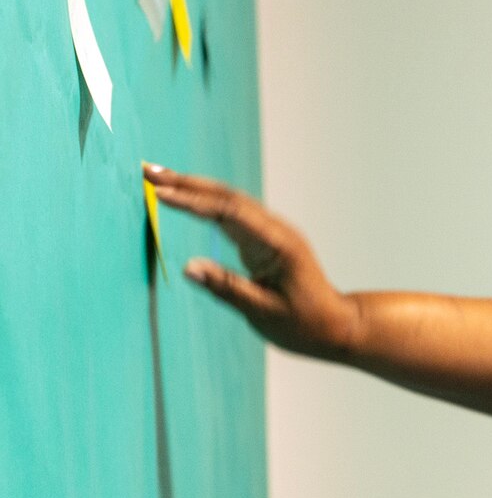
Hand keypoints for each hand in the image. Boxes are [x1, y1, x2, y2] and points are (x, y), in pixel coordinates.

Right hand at [144, 165, 362, 359]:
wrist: (337, 326)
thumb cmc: (305, 324)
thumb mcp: (264, 313)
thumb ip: (227, 288)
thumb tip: (188, 267)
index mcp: (277, 245)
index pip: (229, 213)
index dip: (193, 201)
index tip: (159, 194)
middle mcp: (275, 231)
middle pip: (227, 197)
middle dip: (187, 183)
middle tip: (148, 171)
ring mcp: (271, 233)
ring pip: (229, 201)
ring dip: (194, 188)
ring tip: (158, 179)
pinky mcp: (265, 240)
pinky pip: (232, 214)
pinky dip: (205, 204)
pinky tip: (184, 198)